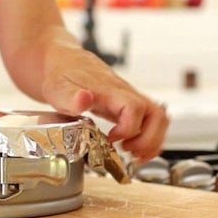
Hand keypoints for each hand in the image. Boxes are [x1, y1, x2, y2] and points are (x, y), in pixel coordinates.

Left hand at [41, 47, 168, 161]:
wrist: (61, 62)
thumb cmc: (61, 74)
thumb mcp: (58, 87)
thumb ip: (70, 96)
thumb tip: (83, 99)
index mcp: (109, 90)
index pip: (134, 108)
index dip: (129, 129)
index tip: (112, 139)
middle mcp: (124, 94)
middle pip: (156, 115)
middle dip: (148, 140)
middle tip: (129, 152)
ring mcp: (127, 99)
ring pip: (158, 118)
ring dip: (152, 141)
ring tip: (134, 155)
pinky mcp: (126, 106)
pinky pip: (149, 121)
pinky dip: (147, 138)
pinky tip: (133, 148)